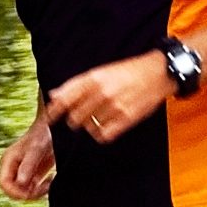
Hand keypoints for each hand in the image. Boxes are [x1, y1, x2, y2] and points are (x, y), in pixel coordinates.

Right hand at [0, 116, 55, 200]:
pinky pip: (30, 189)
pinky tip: (50, 180)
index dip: (15, 192)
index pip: (4, 183)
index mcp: (8, 160)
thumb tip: (21, 183)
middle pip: (12, 191)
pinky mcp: (30, 174)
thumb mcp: (36, 149)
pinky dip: (40, 190)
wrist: (53, 128)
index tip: (31, 193)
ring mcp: (20, 172)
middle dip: (27, 193)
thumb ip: (28, 165)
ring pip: (22, 192)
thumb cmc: (43, 135)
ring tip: (50, 182)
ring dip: (36, 193)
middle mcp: (11, 167)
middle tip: (45, 187)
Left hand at [44, 51, 174, 144]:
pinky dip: (101, 134)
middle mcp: (101, 92)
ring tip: (99, 117)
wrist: (157, 73)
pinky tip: (106, 126)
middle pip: (75, 117)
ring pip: (89, 126)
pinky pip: (104, 135)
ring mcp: (114, 106)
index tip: (49, 119)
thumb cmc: (128, 72)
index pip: (65, 98)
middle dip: (74, 120)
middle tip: (78, 118)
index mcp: (93, 78)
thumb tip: (53, 95)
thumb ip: (76, 84)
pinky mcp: (126, 119)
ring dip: (90, 125)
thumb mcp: (100, 72)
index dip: (54, 111)